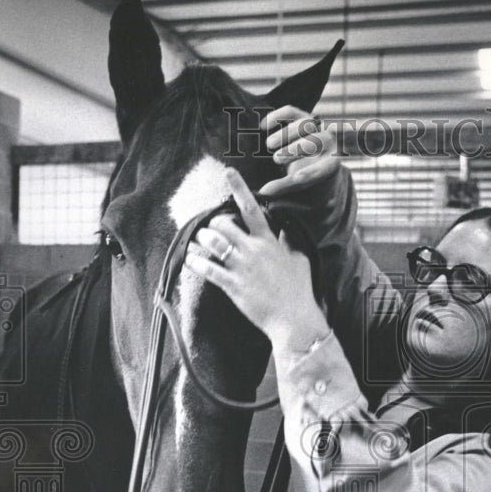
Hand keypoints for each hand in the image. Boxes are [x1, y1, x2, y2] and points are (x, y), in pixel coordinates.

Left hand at [185, 168, 328, 352]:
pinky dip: (196, 262)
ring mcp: (242, 268)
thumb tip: (284, 232)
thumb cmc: (299, 291)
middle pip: (224, 224)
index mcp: (269, 242)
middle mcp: (253, 250)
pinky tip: (190, 259)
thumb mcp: (299, 260)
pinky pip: (208, 269)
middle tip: (211, 228)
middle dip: (213, 224)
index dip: (239, 188)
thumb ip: (288, 243)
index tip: (228, 172)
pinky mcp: (233, 286)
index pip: (252, 208)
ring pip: (213, 243)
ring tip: (199, 240)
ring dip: (202, 239)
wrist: (294, 319)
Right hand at [258, 105, 338, 197]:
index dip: (308, 173)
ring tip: (268, 144)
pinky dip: (277, 117)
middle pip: (314, 142)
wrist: (309, 155)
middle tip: (276, 159)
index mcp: (330, 164)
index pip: (322, 168)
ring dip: (285, 134)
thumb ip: (282, 186)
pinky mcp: (303, 115)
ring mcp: (317, 127)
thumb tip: (264, 192)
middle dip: (294, 150)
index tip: (295, 178)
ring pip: (304, 124)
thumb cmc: (303, 173)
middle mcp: (328, 143)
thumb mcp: (296, 183)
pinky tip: (263, 126)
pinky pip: (291, 112)